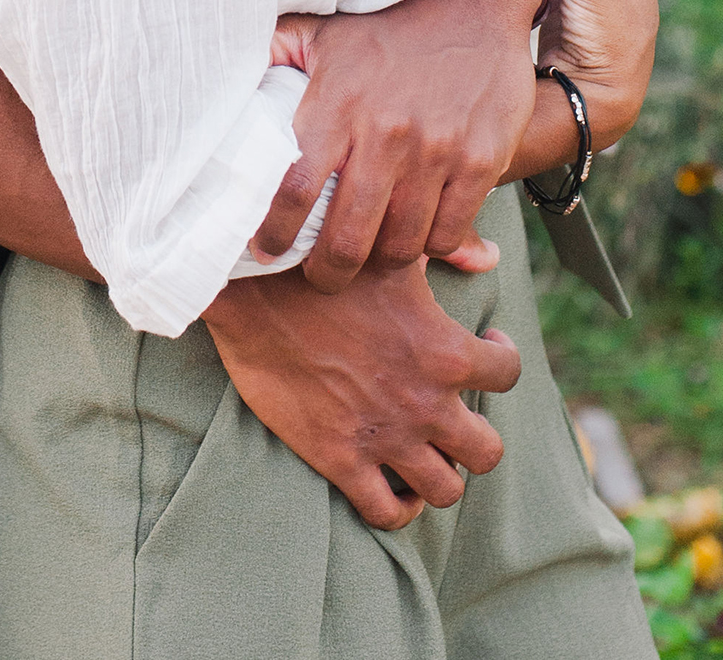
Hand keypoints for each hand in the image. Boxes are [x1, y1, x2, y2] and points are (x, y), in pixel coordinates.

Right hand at [202, 260, 519, 530]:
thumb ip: (452, 249)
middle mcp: (425, 403)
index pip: (508, 372)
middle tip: (451, 415)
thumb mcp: (394, 249)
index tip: (486, 350)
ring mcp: (385, 438)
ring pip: (445, 490)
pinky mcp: (340, 460)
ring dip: (440, 473)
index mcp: (445, 351)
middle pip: (487, 452)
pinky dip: (398, 508)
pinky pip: (387, 513)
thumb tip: (490, 257)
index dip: (502, 358)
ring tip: (424, 452)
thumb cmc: (325, 260)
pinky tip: (392, 485)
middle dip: (473, 437)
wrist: (252, 291)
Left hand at [250, 0, 535, 290]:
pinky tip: (416, 235)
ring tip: (368, 257)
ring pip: (400, 243)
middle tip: (321, 277)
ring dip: (380, 260)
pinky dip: (430, 247)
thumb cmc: (388, 22)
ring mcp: (437, 150)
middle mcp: (386, 132)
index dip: (275, 232)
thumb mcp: (322, 29)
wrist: (476, 3)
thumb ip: (274, 54)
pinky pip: (447, 232)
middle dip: (328, 270)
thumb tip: (220, 76)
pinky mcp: (480, 161)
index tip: (264, 252)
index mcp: (338, 102)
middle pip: (348, 236)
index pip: (295, 187)